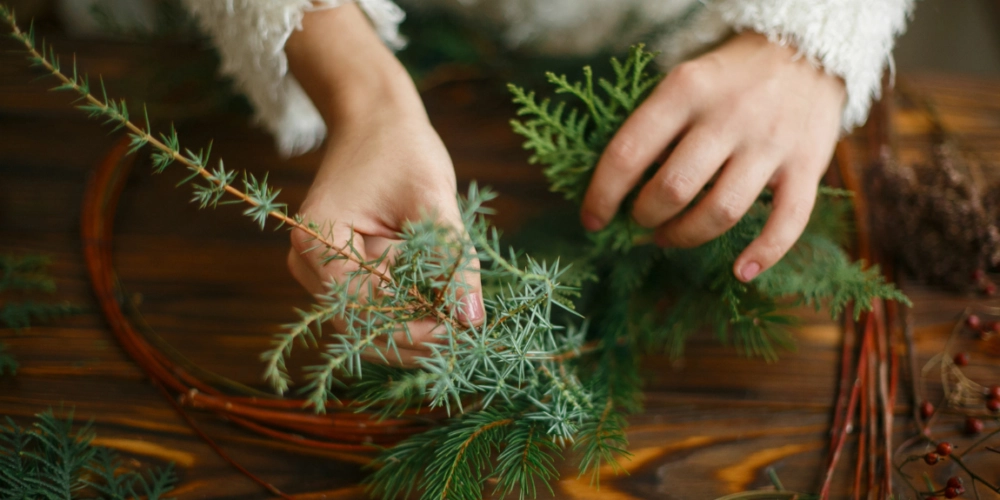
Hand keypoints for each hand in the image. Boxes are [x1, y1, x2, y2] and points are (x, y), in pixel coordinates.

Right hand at [285, 5, 483, 366]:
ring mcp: (319, 270)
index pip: (362, 310)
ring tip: (459, 318)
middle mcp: (307, 262)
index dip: (412, 329)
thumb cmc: (401, 149)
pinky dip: (407, 309)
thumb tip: (471, 320)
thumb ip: (452, 260)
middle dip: (415, 335)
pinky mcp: (338, 271)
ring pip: (369, 323)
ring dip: (413, 326)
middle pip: (362, 326)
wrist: (375, 119)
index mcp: (318, 239)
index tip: (459, 330)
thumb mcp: (433, 200)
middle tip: (467, 333)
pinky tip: (441, 304)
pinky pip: (373, 306)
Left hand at [580, 32, 845, 281]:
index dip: (602, 195)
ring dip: (685, 236)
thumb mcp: (684, 81)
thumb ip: (654, 126)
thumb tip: (614, 190)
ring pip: (721, 211)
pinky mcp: (807, 165)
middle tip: (640, 219)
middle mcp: (728, 115)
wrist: (806, 50)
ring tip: (669, 236)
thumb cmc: (727, 78)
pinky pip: (787, 221)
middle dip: (644, 216)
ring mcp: (770, 143)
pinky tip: (740, 272)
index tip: (592, 220)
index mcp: (685, 89)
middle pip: (673, 188)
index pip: (629, 152)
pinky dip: (763, 254)